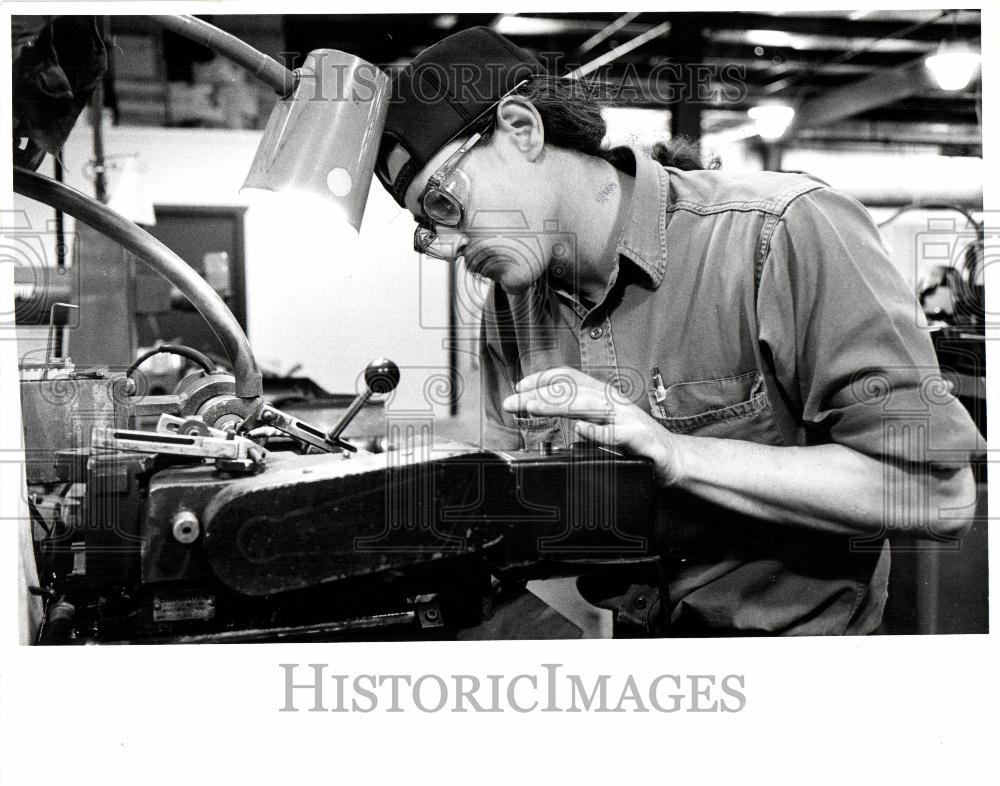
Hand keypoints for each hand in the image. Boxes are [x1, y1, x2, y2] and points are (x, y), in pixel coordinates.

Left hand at [501, 367, 685, 485]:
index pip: (569, 378)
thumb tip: (542, 404)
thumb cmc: (633, 439)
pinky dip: (598, 431)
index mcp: (603, 395)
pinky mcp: (639, 438)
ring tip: (534, 406)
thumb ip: (578, 411)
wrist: (672, 458)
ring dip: (560, 405)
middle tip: (514, 401)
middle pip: (573, 391)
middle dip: (540, 394)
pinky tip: (581, 430)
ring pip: (589, 406)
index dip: (543, 379)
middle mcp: (613, 401)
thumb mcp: (602, 420)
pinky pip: (617, 434)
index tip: (519, 386)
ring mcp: (627, 418)